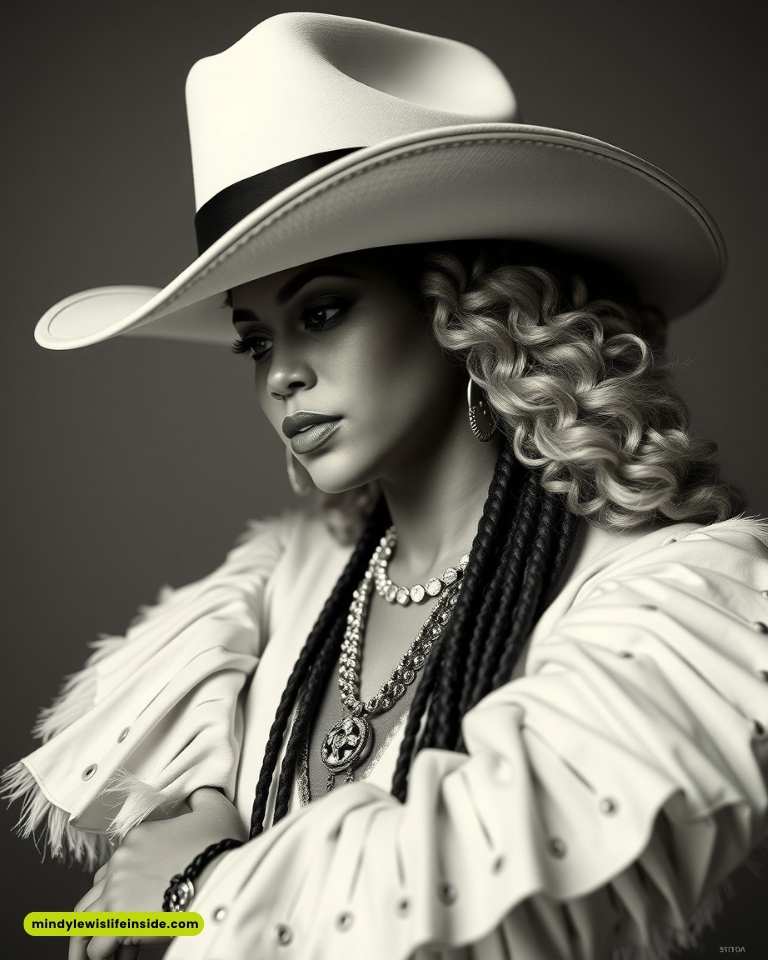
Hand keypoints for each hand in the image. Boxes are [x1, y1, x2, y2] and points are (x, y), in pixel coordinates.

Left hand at [68, 788, 246, 959]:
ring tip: (112, 946)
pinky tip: (121, 955)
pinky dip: (104, 953)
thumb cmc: (220, 848)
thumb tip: (197, 791)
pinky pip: (96, 945)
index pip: (116, 864)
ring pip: (87, 918)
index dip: (128, 884)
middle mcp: (121, 861)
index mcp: (138, 837)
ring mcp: (117, 891)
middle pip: (97, 890)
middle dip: (108, 908)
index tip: (144, 897)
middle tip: (126, 922)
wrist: (222, 877)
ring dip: (99, 932)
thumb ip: (201, 796)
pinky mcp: (119, 919)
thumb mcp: (215, 809)